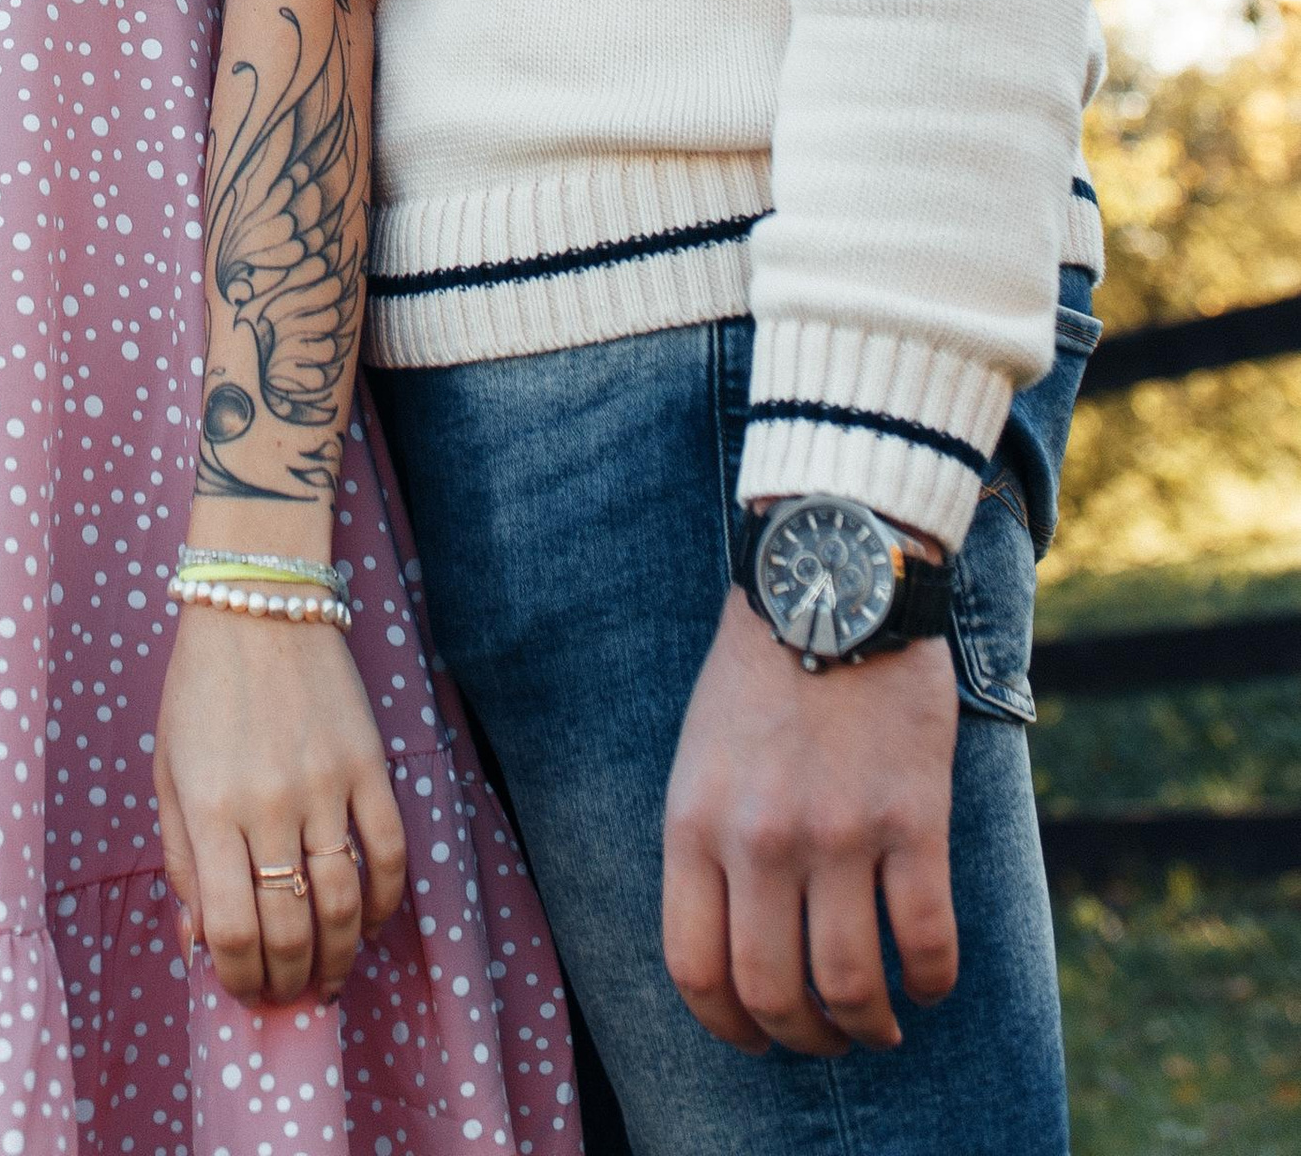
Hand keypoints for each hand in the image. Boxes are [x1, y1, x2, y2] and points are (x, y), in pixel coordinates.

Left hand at [154, 607, 406, 1005]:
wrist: (258, 603)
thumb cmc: (200, 688)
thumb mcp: (167, 771)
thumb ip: (181, 860)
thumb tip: (198, 944)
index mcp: (209, 807)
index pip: (228, 928)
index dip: (237, 977)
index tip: (241, 992)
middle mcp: (268, 803)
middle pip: (290, 929)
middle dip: (288, 981)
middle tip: (287, 996)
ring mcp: (325, 784)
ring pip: (344, 905)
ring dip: (338, 959)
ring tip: (327, 981)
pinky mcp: (369, 765)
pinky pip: (390, 854)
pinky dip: (383, 904)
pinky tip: (368, 925)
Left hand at [662, 588, 959, 1055]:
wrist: (829, 583)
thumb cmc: (760, 674)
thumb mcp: (699, 757)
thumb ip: (706, 846)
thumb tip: (729, 952)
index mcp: (695, 823)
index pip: (695, 970)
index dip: (728, 1029)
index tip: (757, 1041)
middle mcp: (759, 839)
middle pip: (774, 994)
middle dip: (804, 1039)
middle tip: (828, 1039)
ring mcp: (838, 831)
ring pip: (851, 985)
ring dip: (869, 1026)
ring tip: (881, 1026)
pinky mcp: (912, 818)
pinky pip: (926, 939)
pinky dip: (930, 982)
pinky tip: (929, 982)